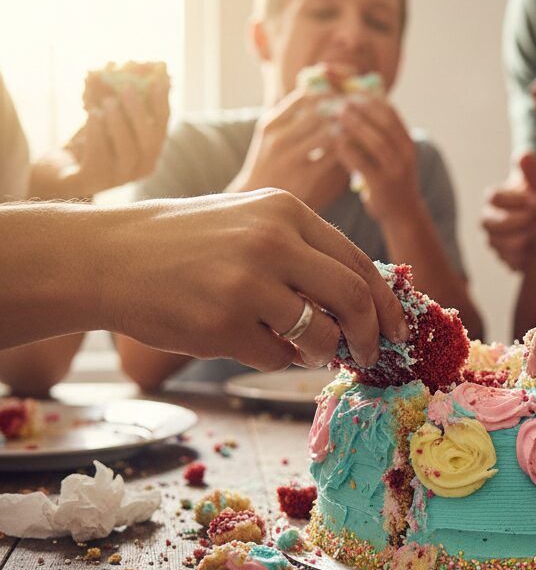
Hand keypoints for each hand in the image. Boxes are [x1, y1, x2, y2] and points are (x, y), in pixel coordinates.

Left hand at [41, 78, 171, 197]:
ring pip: (128, 151)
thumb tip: (128, 64)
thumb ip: (117, 97)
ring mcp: (118, 179)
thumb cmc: (87, 142)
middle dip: (139, 113)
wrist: (59, 172)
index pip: (162, 127)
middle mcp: (140, 169)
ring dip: (118, 122)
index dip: (161, 103)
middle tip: (126, 88)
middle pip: (150, 141)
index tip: (158, 80)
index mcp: (149, 152)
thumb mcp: (105, 117)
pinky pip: (100, 158)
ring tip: (106, 102)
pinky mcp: (93, 181)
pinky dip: (97, 134)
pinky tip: (91, 115)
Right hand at [100, 190, 408, 370]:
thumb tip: (362, 302)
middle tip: (371, 355)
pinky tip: (250, 342)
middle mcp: (272, 240)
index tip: (396, 329)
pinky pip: (276, 357)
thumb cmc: (185, 242)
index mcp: (286, 210)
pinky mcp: (223, 323)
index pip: (359, 261)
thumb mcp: (249, 222)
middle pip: (353, 298)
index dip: (385, 302)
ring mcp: (247, 282)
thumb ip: (304, 252)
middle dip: (371, 335)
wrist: (106, 256)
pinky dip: (274, 358)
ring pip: (320, 334)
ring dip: (322, 351)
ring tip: (305, 348)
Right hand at [232, 90, 349, 208]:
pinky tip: (357, 149)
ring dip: (346, 129)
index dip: (328, 93)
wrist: (258, 199)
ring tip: (361, 128)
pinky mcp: (305, 177)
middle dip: (341, 110)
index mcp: (271, 124)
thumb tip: (326, 93)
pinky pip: (332, 157)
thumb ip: (294, 118)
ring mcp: (290, 158)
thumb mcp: (274, 137)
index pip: (303, 97)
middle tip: (360, 110)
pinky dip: (346, 150)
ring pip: (327, 134)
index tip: (344, 96)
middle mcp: (278, 138)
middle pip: (318, 113)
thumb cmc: (271, 165)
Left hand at [329, 93, 418, 220]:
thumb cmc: (389, 179)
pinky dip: (347, 149)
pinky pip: (363, 163)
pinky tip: (334, 140)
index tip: (349, 87)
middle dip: (360, 107)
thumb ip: (376, 133)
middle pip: (384, 122)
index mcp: (407, 142)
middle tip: (338, 99)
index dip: (369, 96)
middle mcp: (405, 154)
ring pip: (375, 141)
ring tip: (334, 114)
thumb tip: (351, 104)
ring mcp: (396, 170)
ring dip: (354, 124)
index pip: (390, 111)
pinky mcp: (382, 185)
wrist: (402, 214)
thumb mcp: (390, 154)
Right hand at [480, 151, 535, 270]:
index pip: (493, 197)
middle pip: (489, 223)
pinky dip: (522, 259)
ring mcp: (494, 241)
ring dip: (519, 240)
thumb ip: (530, 170)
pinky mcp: (504, 259)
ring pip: (497, 245)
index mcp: (495, 199)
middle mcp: (489, 220)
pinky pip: (507, 262)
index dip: (512, 199)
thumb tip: (525, 155)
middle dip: (514, 221)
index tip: (532, 200)